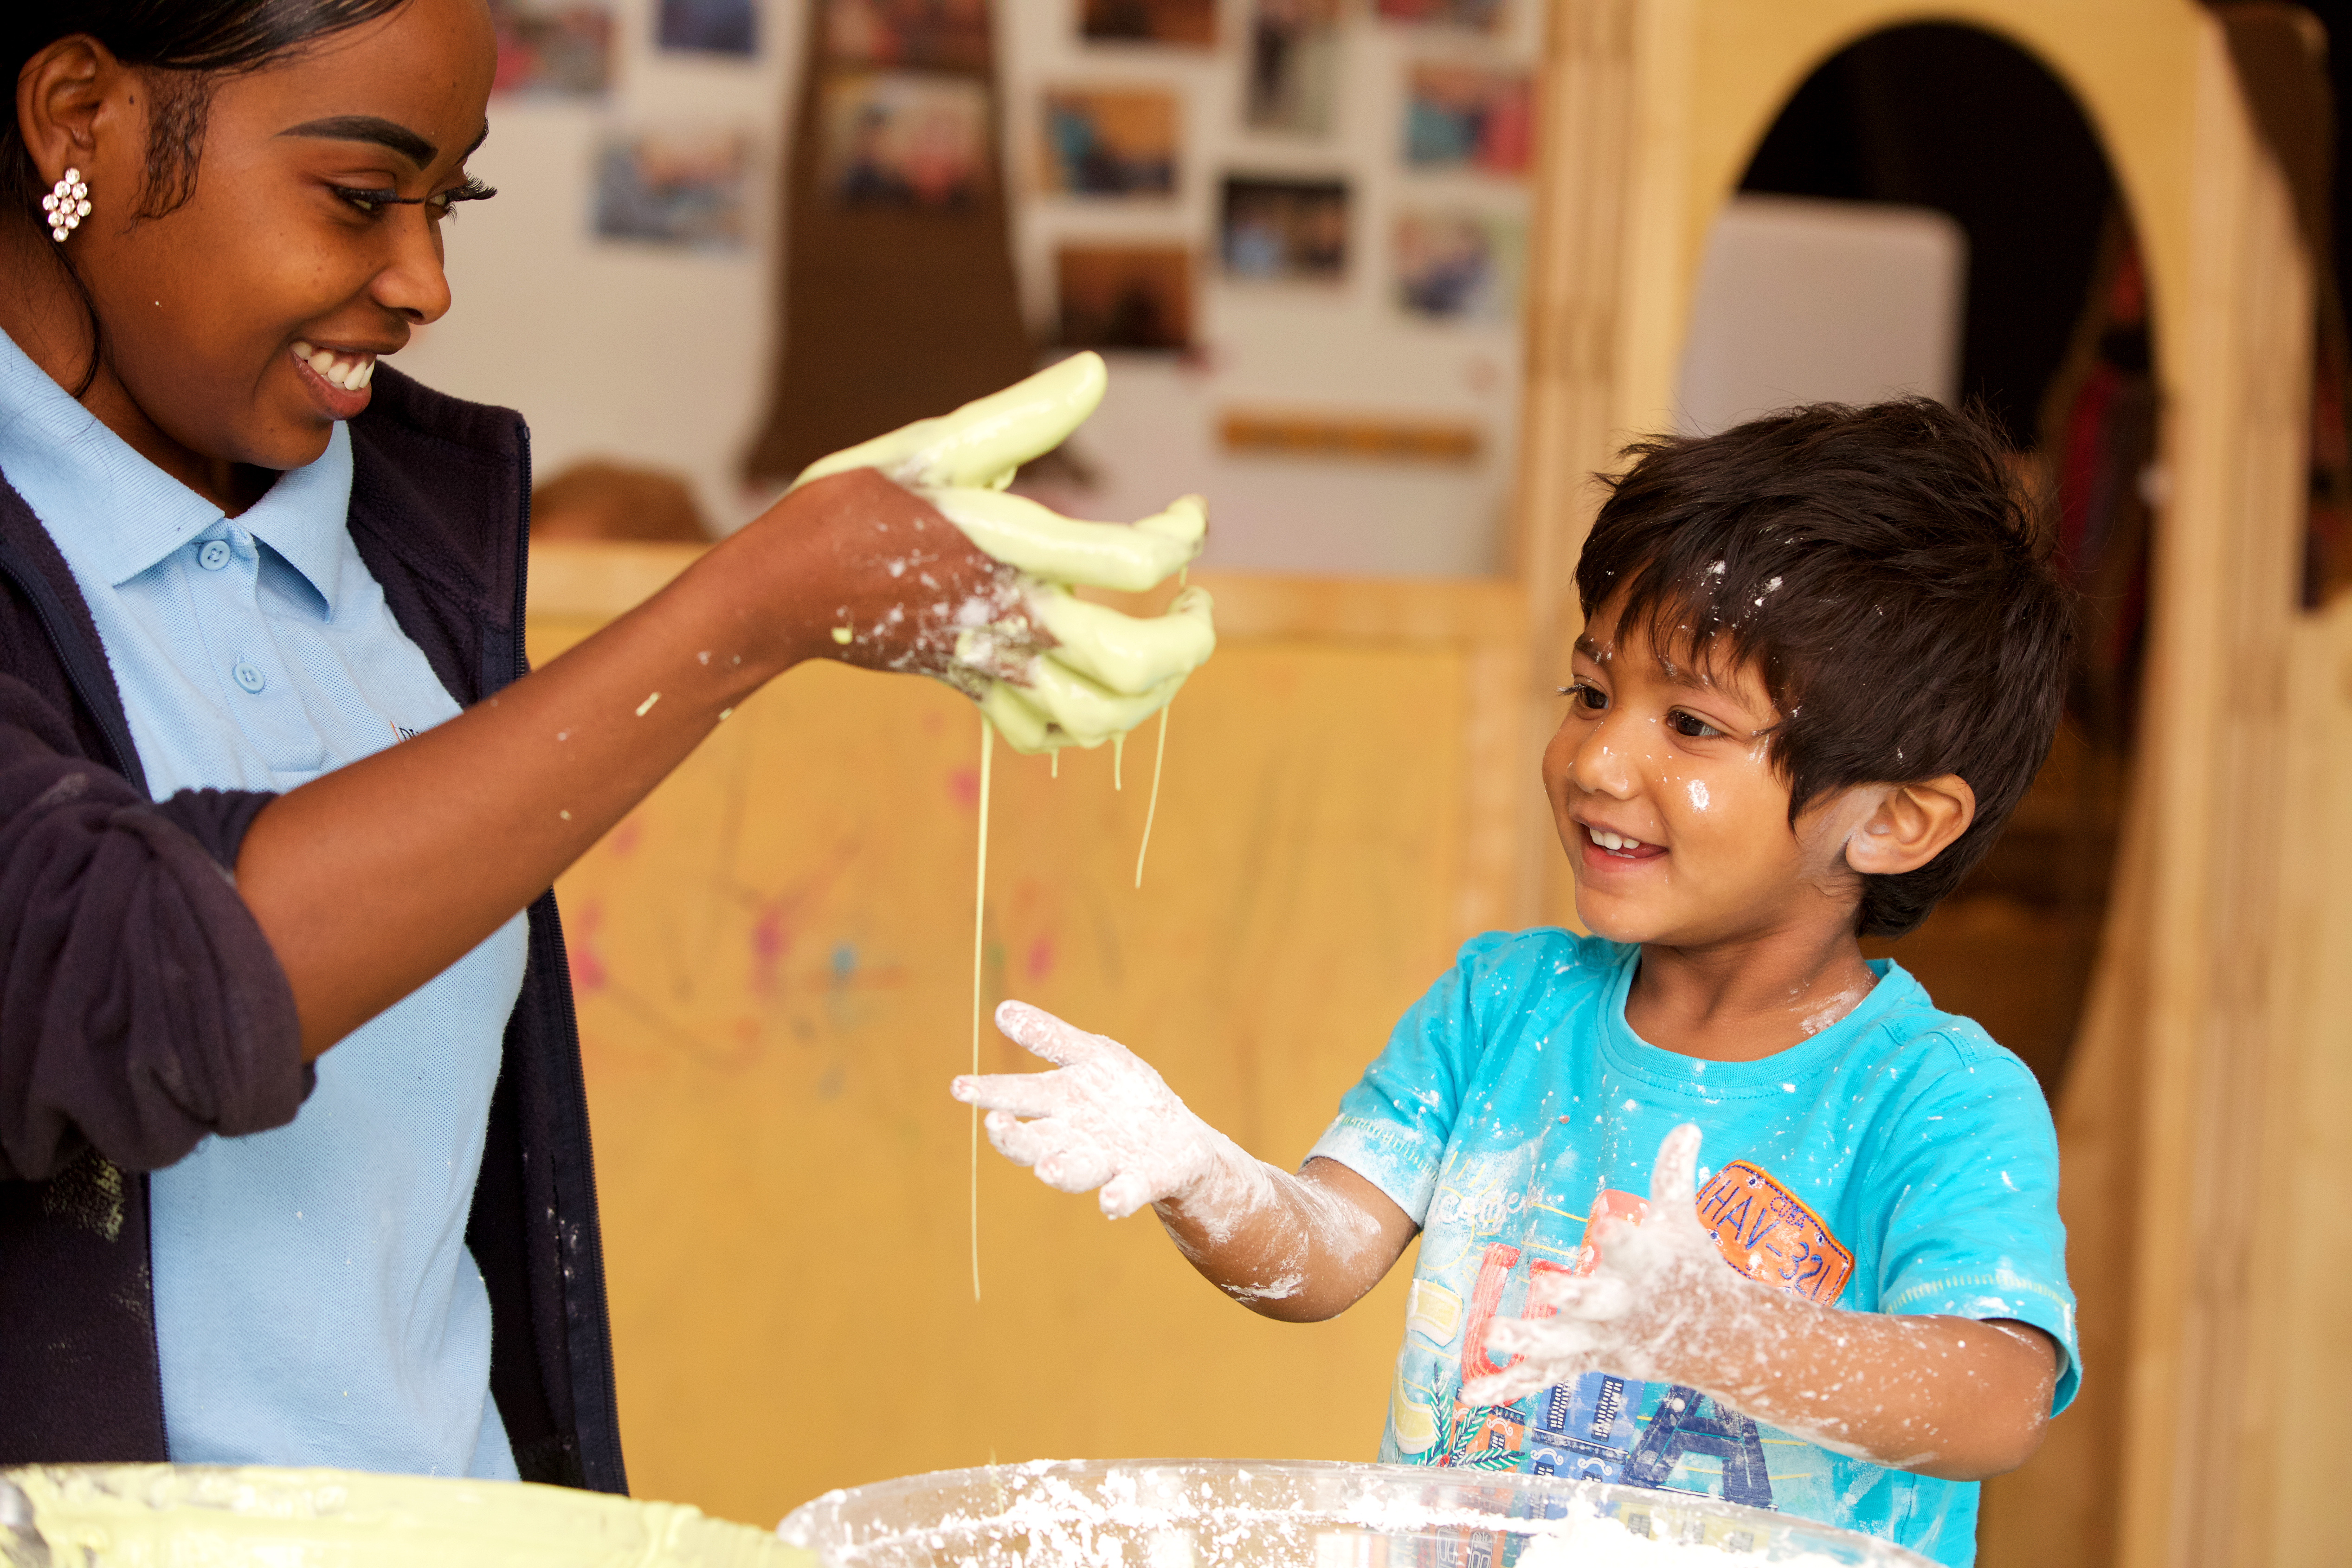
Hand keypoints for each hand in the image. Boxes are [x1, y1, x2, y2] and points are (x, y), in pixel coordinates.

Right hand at [791, 354, 1214, 752]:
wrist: (781, 587)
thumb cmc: (855, 504)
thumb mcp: (934, 446)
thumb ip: (1022, 416)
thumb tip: (1096, 370)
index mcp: (1013, 555)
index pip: (1139, 563)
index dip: (1185, 536)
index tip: (1191, 511)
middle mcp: (1012, 621)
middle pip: (1135, 664)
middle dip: (1190, 639)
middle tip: (1197, 602)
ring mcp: (993, 667)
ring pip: (1100, 717)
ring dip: (1152, 692)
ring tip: (1164, 648)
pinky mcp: (974, 690)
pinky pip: (1047, 736)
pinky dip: (1087, 724)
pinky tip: (1097, 680)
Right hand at [951, 1000, 1251, 1219]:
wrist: (1176, 1139)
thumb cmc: (1123, 1094)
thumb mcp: (1092, 1054)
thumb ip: (1049, 1037)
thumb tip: (1001, 1009)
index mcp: (1058, 1103)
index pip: (1016, 1098)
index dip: (988, 1092)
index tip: (959, 1086)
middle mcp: (1072, 1139)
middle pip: (1034, 1142)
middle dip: (1013, 1137)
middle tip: (995, 1123)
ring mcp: (1105, 1162)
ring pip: (1074, 1171)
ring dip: (1059, 1171)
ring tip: (1045, 1170)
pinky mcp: (1140, 1180)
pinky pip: (1126, 1191)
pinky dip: (1117, 1196)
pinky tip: (1111, 1201)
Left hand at [1467, 1124, 1750, 1404]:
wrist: (1722, 1341)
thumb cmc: (1693, 1267)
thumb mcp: (1685, 1219)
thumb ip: (1674, 1174)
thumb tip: (1688, 1125)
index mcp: (1644, 1265)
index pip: (1631, 1246)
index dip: (1619, 1236)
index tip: (1605, 1222)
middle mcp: (1620, 1305)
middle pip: (1590, 1302)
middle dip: (1567, 1297)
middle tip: (1543, 1288)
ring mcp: (1601, 1339)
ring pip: (1559, 1346)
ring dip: (1524, 1342)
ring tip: (1489, 1335)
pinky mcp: (1587, 1361)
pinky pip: (1542, 1377)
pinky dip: (1507, 1386)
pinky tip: (1469, 1396)